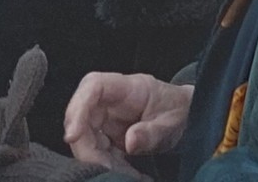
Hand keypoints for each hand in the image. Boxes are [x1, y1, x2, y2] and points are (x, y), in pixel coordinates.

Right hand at [63, 72, 195, 175]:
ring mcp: (107, 116)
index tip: (72, 135)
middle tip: (103, 167)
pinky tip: (123, 171)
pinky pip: (96, 148)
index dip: (78, 107)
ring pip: (85, 135)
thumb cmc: (179, 112)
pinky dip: (105, 163)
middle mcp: (112, 100)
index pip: (94, 85)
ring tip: (122, 171)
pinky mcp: (106, 133)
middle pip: (83, 115)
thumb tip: (130, 142)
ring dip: (95, 157)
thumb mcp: (173, 123)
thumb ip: (153, 132)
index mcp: (129, 87)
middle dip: (84, 144)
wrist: (185, 118)